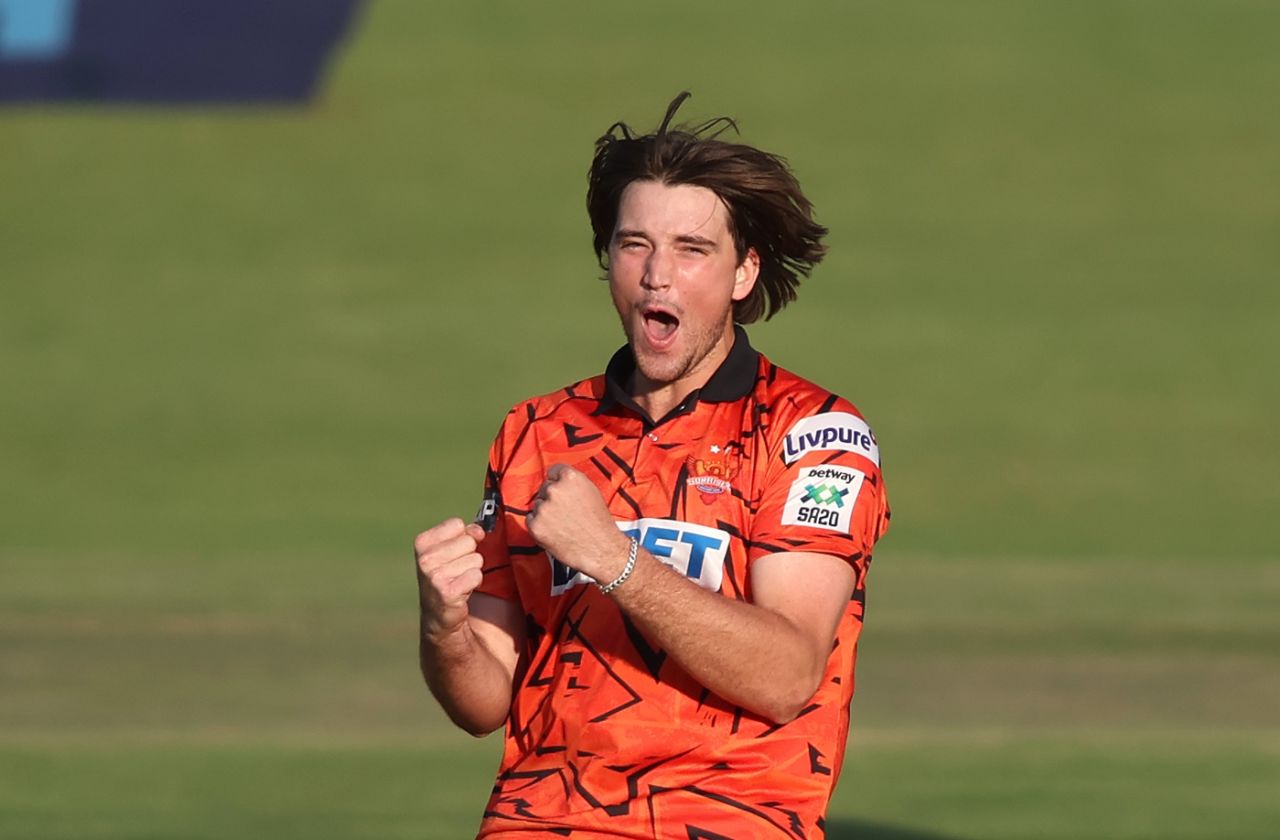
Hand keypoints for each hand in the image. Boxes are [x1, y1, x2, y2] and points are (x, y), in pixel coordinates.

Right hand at [415, 517, 486, 640]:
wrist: (440, 614)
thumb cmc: (448, 576)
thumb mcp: (452, 549)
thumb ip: (466, 533)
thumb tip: (479, 531)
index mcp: (422, 542)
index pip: (457, 524)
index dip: (463, 536)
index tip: (457, 551)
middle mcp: (425, 558)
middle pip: (469, 541)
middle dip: (469, 555)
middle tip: (457, 570)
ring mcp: (434, 575)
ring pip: (476, 559)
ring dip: (472, 570)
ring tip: (459, 581)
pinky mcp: (447, 592)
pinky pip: (476, 575)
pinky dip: (474, 584)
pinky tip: (462, 591)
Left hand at [526, 463, 630, 581]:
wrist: (601, 549)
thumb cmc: (599, 523)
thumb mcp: (591, 492)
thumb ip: (572, 483)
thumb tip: (558, 480)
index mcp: (570, 478)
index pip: (553, 471)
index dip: (557, 481)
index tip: (560, 489)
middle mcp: (554, 490)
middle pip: (544, 488)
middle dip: (552, 498)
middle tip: (565, 512)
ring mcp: (543, 508)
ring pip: (538, 505)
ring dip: (545, 513)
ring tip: (563, 524)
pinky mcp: (536, 525)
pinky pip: (531, 520)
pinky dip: (540, 526)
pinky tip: (555, 532)